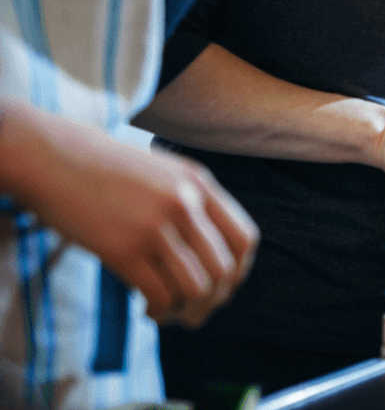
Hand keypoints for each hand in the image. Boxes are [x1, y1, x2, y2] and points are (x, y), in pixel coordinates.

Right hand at [7, 106, 257, 327]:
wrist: (53, 158)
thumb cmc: (106, 169)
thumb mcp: (163, 172)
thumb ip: (192, 202)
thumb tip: (213, 252)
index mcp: (200, 183)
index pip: (245, 239)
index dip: (238, 271)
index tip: (221, 286)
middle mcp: (186, 203)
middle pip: (224, 270)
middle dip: (213, 300)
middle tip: (194, 311)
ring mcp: (156, 226)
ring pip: (197, 288)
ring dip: (188, 311)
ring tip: (169, 312)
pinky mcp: (124, 248)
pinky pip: (160, 295)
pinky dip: (159, 312)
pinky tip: (147, 310)